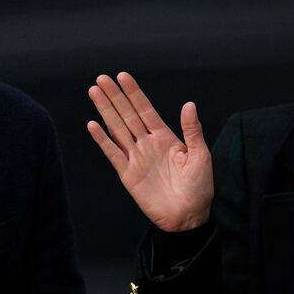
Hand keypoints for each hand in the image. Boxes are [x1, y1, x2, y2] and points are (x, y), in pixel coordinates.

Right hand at [87, 72, 212, 231]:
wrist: (188, 217)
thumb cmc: (199, 187)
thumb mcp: (201, 155)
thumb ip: (192, 130)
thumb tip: (189, 104)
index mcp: (165, 137)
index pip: (145, 109)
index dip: (134, 93)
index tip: (123, 76)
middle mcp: (147, 143)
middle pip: (127, 115)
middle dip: (115, 96)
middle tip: (101, 78)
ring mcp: (136, 157)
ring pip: (117, 129)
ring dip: (105, 111)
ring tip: (94, 92)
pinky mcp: (127, 174)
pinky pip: (112, 153)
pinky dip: (102, 139)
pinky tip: (93, 125)